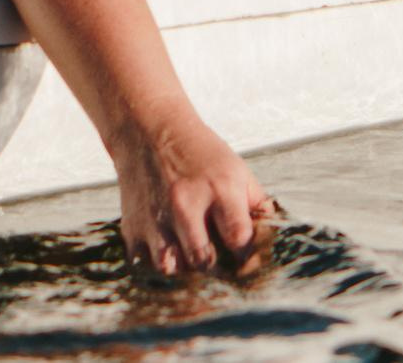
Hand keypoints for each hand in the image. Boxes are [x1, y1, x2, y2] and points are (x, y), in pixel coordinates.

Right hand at [110, 108, 273, 279]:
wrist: (148, 130)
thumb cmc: (198, 153)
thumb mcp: (236, 169)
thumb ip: (256, 204)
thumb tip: (270, 238)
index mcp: (219, 188)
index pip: (240, 238)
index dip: (246, 256)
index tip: (244, 260)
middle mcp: (186, 205)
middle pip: (204, 262)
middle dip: (215, 270)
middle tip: (219, 268)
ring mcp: (157, 218)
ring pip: (172, 270)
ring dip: (184, 270)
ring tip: (190, 259)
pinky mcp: (132, 228)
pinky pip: (145, 266)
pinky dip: (157, 267)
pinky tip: (167, 253)